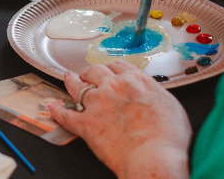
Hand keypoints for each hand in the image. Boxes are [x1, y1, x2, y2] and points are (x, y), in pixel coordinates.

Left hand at [51, 64, 189, 178]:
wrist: (154, 157)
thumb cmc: (168, 138)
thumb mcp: (170, 106)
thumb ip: (155, 95)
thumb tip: (151, 96)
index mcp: (135, 80)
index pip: (118, 66)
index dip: (111, 68)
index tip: (110, 71)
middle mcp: (113, 87)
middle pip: (95, 71)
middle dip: (90, 72)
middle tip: (87, 74)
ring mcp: (97, 104)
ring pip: (78, 87)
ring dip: (72, 82)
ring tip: (68, 79)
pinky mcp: (86, 124)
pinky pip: (66, 115)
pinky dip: (57, 111)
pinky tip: (53, 108)